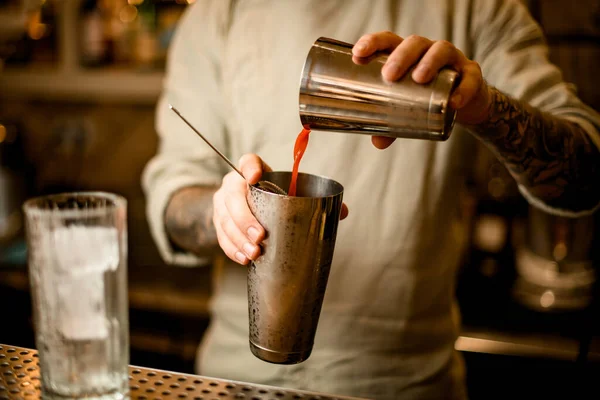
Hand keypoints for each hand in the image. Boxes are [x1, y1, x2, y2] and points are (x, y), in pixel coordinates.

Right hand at [212, 154, 348, 264]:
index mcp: (252, 170)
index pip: (247, 162)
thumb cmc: (275, 198)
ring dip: (239, 239)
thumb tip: (343, 211)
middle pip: (232, 197)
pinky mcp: (218, 222)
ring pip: (225, 220)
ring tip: (254, 253)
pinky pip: (221, 236)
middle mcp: (233, 184)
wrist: (249, 208)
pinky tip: (244, 258)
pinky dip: (232, 249)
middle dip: (245, 219)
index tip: (256, 177)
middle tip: (260, 237)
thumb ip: (315, 200)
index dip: (250, 168)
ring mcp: (223, 204)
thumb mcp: (290, 193)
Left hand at [352, 31, 490, 148]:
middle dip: (401, 56)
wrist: (463, 103)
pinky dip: (463, 89)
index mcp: (407, 55)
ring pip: (441, 50)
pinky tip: (454, 102)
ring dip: (429, 62)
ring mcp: (451, 60)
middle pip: (415, 42)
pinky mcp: (472, 74)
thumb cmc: (426, 99)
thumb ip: (391, 125)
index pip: (389, 40)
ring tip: (419, 78)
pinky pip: (470, 77)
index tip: (358, 54)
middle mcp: (428, 51)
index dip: (373, 42)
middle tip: (389, 75)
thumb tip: (378, 143)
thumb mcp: (406, 111)